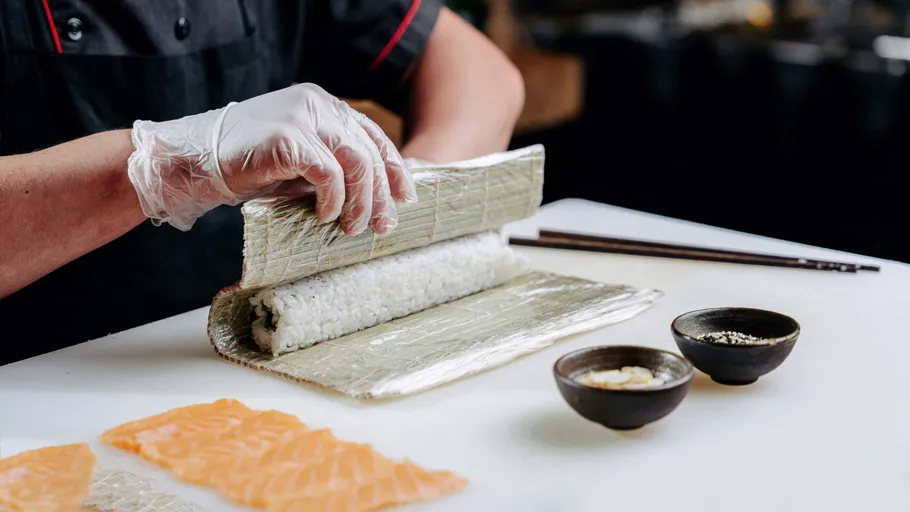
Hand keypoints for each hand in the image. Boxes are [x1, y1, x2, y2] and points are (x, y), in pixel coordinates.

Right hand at [127, 83, 416, 232]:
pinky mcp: (286, 138)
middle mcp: (315, 104)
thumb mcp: (298, 164)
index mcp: (320, 104)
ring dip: (361, 200)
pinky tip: (326, 216)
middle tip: (384, 226)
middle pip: (367, 150)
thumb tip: (374, 197)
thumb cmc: (245, 167)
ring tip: (354, 227)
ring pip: (355, 161)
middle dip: (382, 193)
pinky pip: (327, 172)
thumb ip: (331, 168)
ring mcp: (300, 117)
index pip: (370, 134)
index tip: (405, 197)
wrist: (191, 162)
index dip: (393, 167)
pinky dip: (333, 199)